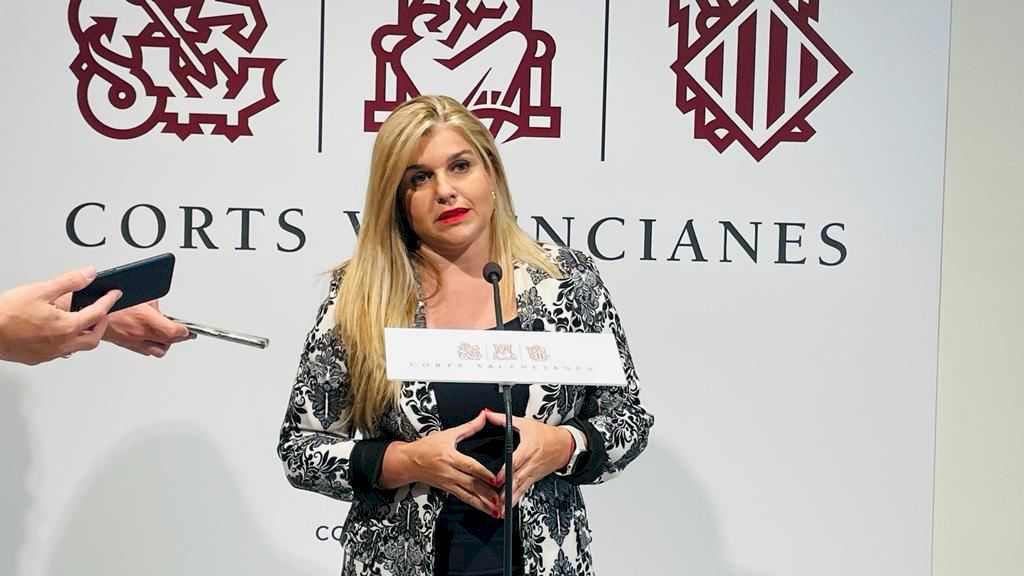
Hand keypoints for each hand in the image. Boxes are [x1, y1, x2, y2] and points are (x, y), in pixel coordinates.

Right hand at [0, 267, 121, 364]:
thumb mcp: (41, 290)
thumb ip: (69, 282)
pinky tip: (60, 332)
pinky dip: (68, 341)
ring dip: (85, 334)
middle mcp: (62, 344)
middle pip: (94, 337)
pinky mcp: (38, 358)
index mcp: (66, 327)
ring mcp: (51, 353)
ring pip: (78, 347)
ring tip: (82, 320)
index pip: (98, 313)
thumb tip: (89, 274)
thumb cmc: (6, 314)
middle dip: (101, 323)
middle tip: (101, 311)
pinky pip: (62, 351)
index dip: (108, 301)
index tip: (114, 295)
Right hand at [103, 300, 191, 356]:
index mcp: (144, 319)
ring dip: (165, 344)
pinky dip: (151, 345)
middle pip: (169, 343)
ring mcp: (131, 341)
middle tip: (185, 333)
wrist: (82, 311)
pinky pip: (144, 350)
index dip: (186, 331)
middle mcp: (139, 333)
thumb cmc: (102, 300)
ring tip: (169, 336)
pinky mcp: (124, 344)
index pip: (175, 332)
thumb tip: (156, 304)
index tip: (190, 330)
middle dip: (179, 338)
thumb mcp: (134, 293)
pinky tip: (151, 338)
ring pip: (157, 350)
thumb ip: (149, 300)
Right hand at [381, 410, 501, 516]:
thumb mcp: (447, 434)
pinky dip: (475, 504)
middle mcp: (449, 472)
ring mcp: (448, 483)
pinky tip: (485, 509)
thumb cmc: (426, 447)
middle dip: (487, 494)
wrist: (408, 462)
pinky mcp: (447, 490)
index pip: (469, 466)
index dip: (483, 473)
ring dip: (483, 504)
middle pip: (471, 484)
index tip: (495, 480)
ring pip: (468, 495)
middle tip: (501, 500)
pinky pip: (463, 498)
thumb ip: (468, 427)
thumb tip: (483, 416)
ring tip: (496, 510)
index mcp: (449, 457)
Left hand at [485, 411, 573, 509]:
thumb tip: (488, 414)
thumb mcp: (525, 424)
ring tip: (500, 509)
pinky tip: (508, 508)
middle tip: (495, 500)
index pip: (516, 461)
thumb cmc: (547, 435)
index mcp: (529, 448)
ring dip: (510, 498)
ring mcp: (533, 472)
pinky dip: (516, 499)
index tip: (497, 480)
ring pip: (520, 487)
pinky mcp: (535, 478)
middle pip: (517, 477)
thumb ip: (504, 420)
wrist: (566, 445)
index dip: (506, 471)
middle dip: (506, 490)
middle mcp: (531, 463)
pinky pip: (524, 490)